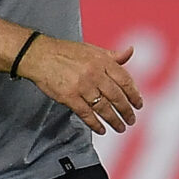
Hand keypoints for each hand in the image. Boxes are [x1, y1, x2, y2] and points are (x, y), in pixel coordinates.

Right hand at [19, 36, 143, 133]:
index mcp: (102, 61)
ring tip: (120, 127)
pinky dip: (95, 124)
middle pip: (116, 96)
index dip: (134, 94)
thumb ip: (112, 55)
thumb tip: (130, 51)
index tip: (139, 104)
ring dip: (114, 120)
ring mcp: (82, 86)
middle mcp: (94, 74)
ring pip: (103, 107)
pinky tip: (102, 129)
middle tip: (132, 119)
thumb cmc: (65, 52)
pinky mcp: (69, 97)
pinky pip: (86, 114)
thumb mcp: (92, 49)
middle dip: (126, 110)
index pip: (124, 80)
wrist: (39, 56)